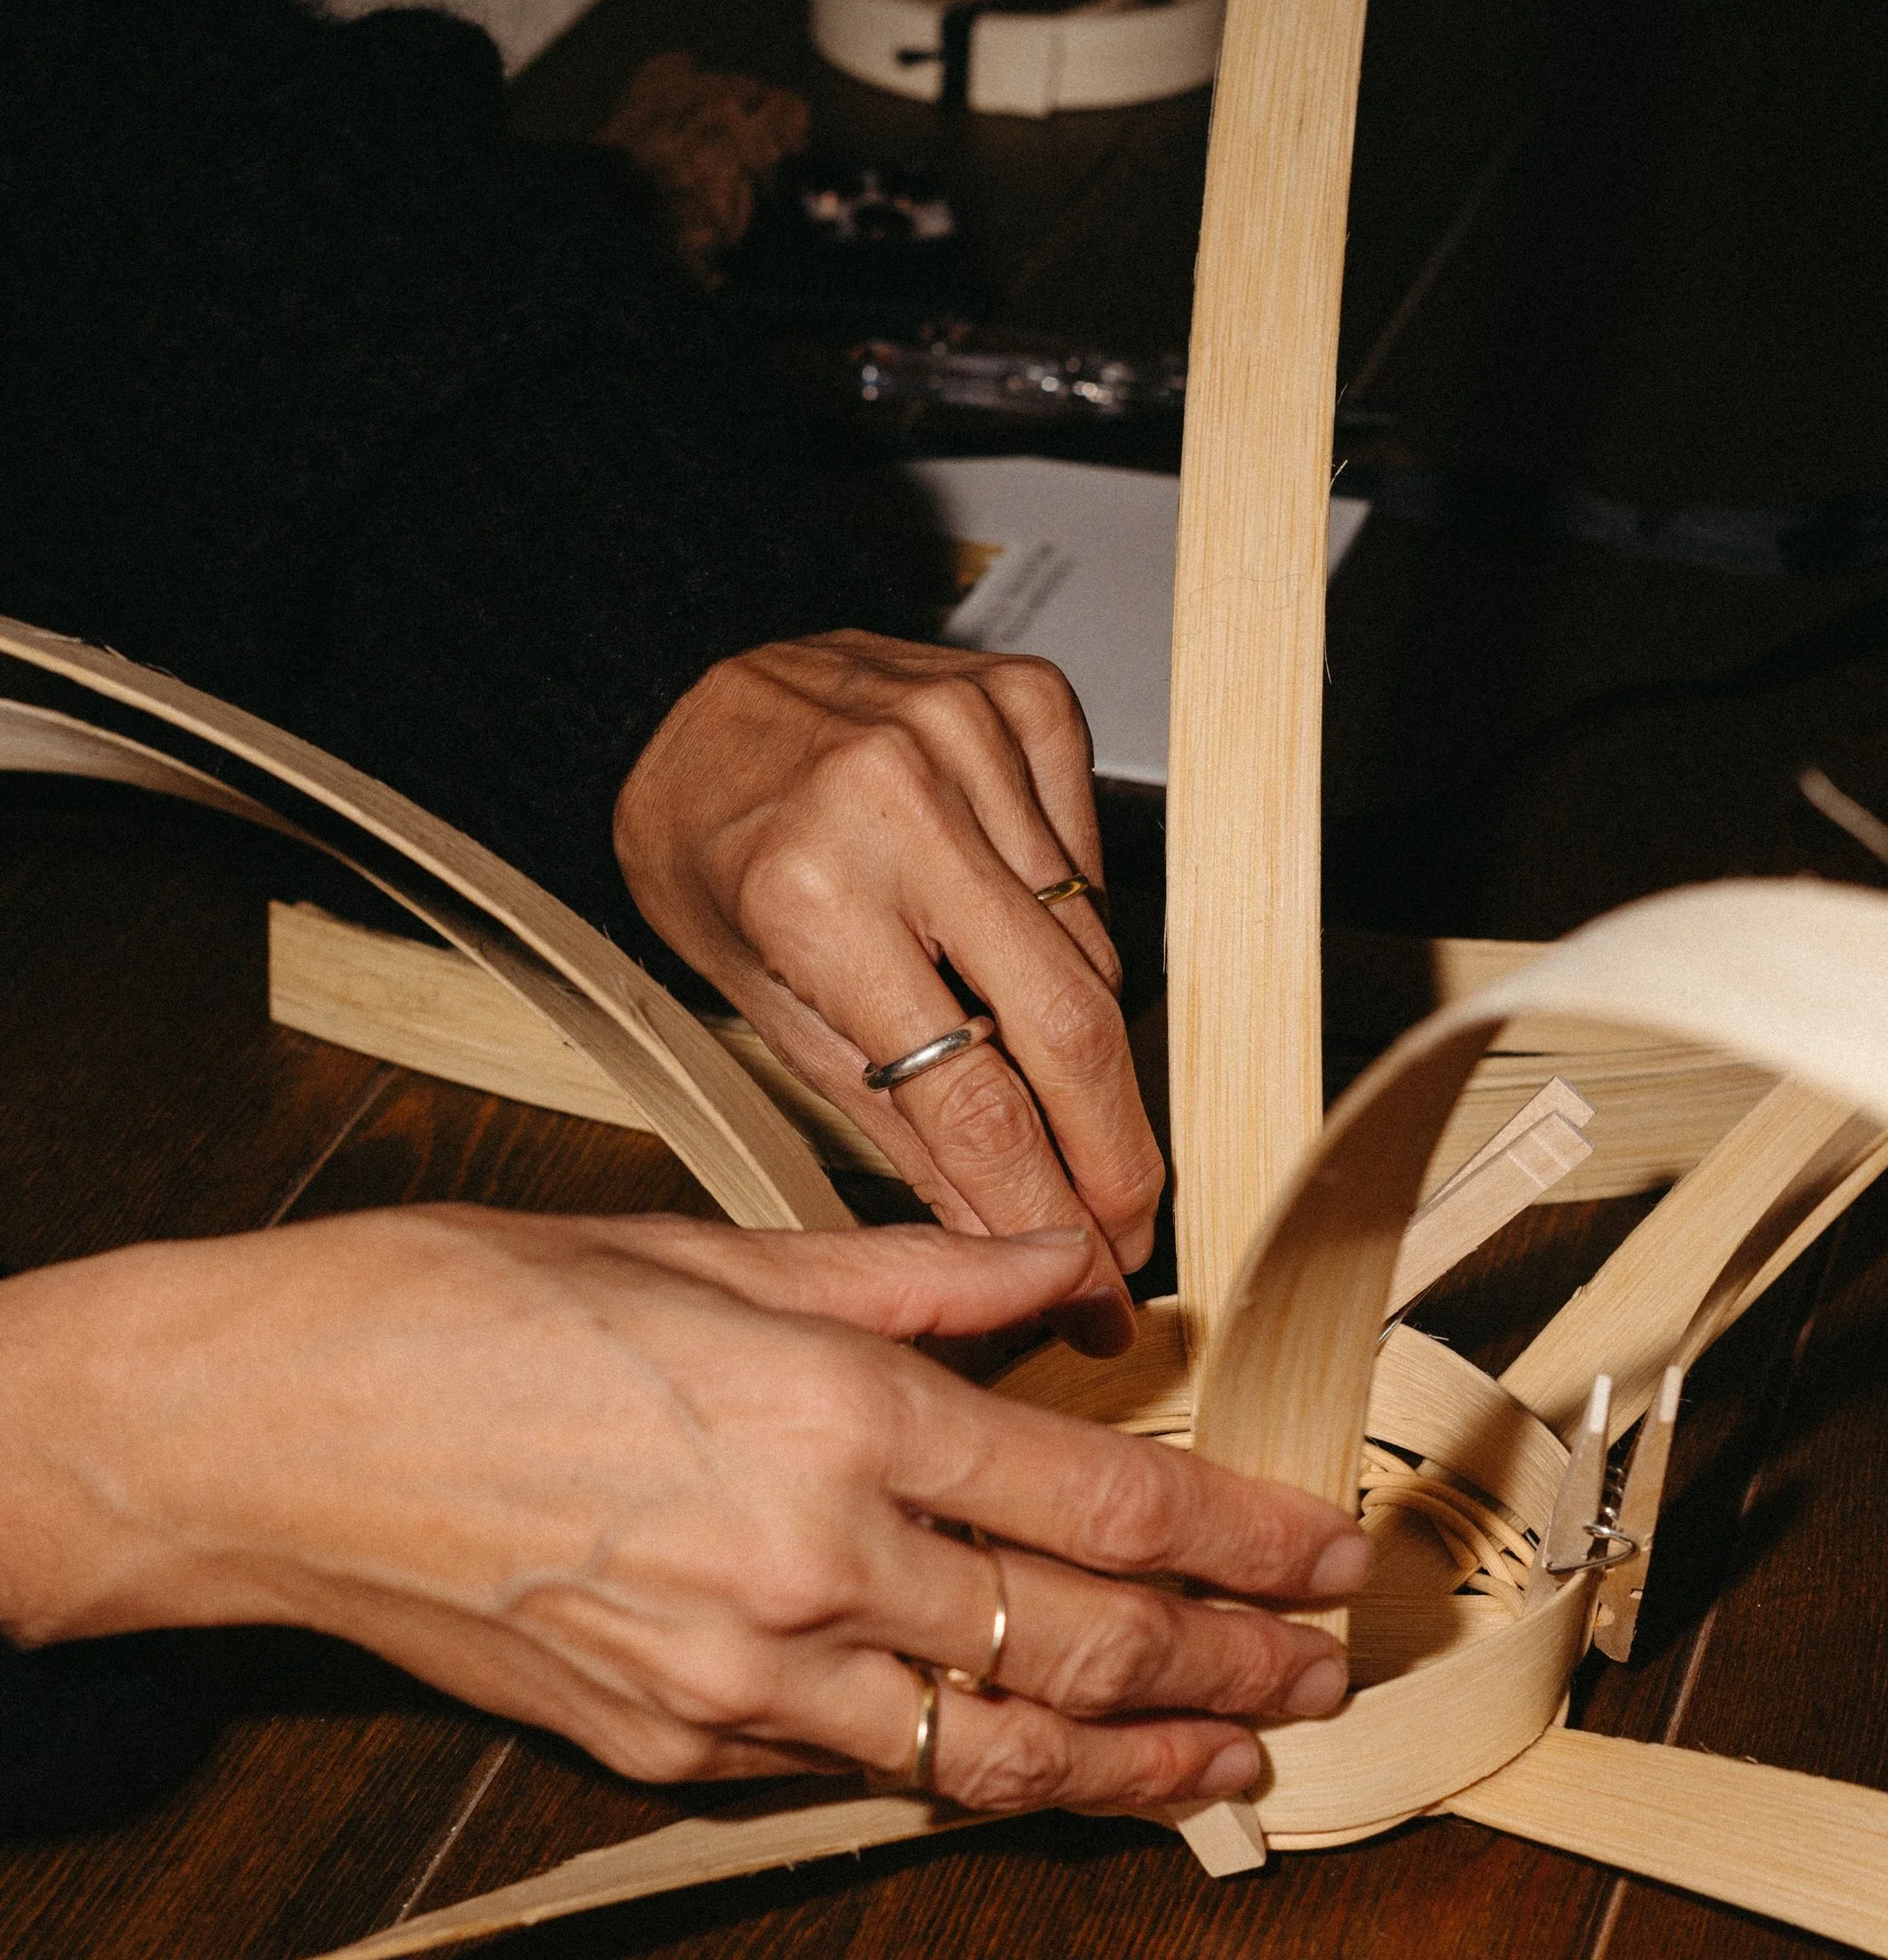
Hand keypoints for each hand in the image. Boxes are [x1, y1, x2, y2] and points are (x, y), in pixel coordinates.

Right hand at [0, 1217, 1366, 1808]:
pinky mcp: (673, 1752)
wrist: (262, 1435)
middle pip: (1084, 1644)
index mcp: (839, 1414)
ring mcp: (742, 1682)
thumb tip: (1067, 1272)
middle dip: (1230, 1665)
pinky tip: (1040, 1771)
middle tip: (1325, 1672)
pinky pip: (861, 1773)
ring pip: (995, 1752)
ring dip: (1137, 1763)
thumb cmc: (461, 1308)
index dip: (1242, 1541)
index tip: (1322, 1556)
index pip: (1108, 1499)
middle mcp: (814, 1565)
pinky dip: (973, 1780)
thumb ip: (914, 1278)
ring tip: (1238, 1762)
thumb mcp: (702, 1246)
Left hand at [613, 632, 1158, 1356]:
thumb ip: (889, 1119)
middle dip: (1118, 1153)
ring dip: (1089, 1051)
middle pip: (1072, 1027)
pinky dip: (1076, 928)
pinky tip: (1017, 943)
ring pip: (1094, 952)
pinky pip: (1091, 861)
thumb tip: (999, 1229)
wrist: (683, 687)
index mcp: (810, 896)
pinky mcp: (1024, 700)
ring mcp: (972, 740)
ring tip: (1058, 1097)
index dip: (1047, 1205)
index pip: (973, 1098)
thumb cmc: (705, 841)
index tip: (1091, 1272)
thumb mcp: (759, 1001)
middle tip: (1131, 1228)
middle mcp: (898, 806)